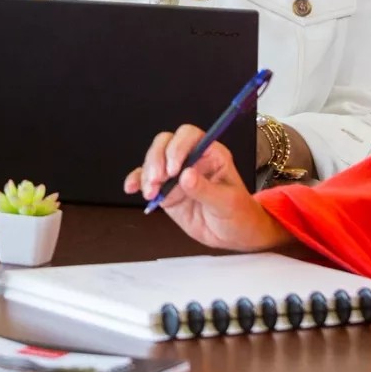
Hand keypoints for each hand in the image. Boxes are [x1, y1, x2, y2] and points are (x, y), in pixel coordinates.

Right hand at [123, 124, 291, 251]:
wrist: (233, 235)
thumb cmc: (239, 214)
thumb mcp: (227, 203)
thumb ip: (206, 189)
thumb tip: (185, 176)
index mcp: (211, 154)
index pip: (189, 136)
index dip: (177, 147)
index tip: (173, 169)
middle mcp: (191, 159)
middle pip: (165, 143)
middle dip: (156, 160)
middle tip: (157, 181)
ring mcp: (175, 174)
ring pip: (153, 160)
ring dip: (146, 174)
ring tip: (150, 193)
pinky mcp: (165, 189)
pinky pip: (146, 179)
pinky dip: (136, 181)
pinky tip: (131, 188)